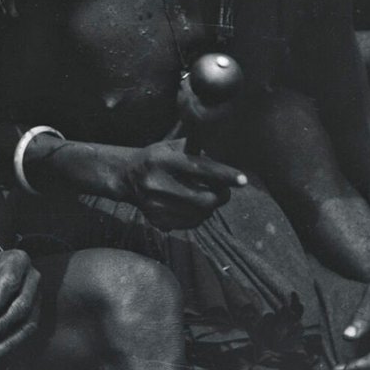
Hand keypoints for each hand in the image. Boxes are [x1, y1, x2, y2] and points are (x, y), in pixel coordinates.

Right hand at [120, 141, 247, 229]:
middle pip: (204, 199)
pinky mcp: (157, 220)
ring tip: (204, 195)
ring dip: (210, 206)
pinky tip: (192, 206)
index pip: (199, 168)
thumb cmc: (157, 158)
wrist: (126, 178)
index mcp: (162, 160)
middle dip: (220, 195)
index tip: (243, 180)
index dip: (224, 175)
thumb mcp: (172, 146)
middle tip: (223, 190)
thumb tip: (226, 159)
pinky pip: (191, 223)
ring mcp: (156, 205)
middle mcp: (156, 183)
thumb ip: (197, 148)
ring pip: (201, 214)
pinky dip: (199, 216)